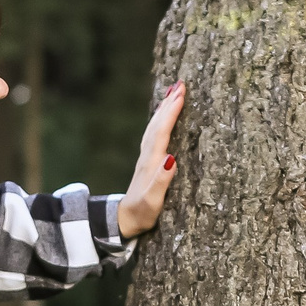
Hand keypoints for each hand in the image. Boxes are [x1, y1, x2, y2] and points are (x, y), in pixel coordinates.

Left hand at [116, 82, 185, 237]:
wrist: (123, 221)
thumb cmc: (142, 214)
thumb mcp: (153, 202)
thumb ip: (161, 181)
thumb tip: (172, 159)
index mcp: (152, 163)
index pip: (162, 131)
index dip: (171, 112)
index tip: (181, 94)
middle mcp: (147, 156)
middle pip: (157, 124)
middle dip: (169, 104)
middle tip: (180, 84)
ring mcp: (146, 158)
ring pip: (154, 127)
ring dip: (164, 109)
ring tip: (173, 93)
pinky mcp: (147, 163)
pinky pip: (154, 134)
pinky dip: (159, 121)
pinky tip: (163, 117)